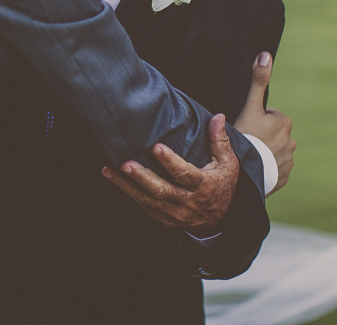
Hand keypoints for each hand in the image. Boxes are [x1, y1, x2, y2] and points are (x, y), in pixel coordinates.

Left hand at [102, 113, 238, 230]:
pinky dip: (128, 192)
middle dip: (141, 177)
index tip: (156, 147)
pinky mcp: (163, 218)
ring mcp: (173, 213)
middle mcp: (187, 202)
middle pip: (161, 190)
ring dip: (126, 185)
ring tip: (108, 170)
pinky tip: (114, 179)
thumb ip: (220, 141)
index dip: (170, 162)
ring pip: (147, 199)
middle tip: (125, 163)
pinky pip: (143, 205)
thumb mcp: (228, 165)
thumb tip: (219, 116)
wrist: (219, 222)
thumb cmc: (222, 186)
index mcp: (203, 187)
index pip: (184, 174)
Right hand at [233, 52, 294, 194]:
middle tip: (246, 141)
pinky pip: (274, 169)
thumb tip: (266, 54)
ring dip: (263, 152)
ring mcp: (289, 161)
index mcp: (284, 122)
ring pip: (273, 151)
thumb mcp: (249, 106)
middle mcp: (292, 141)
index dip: (254, 120)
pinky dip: (266, 168)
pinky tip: (255, 168)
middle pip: (271, 134)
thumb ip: (258, 80)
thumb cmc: (247, 135)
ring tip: (250, 156)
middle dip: (261, 136)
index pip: (268, 116)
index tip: (247, 127)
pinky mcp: (284, 177)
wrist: (245, 172)